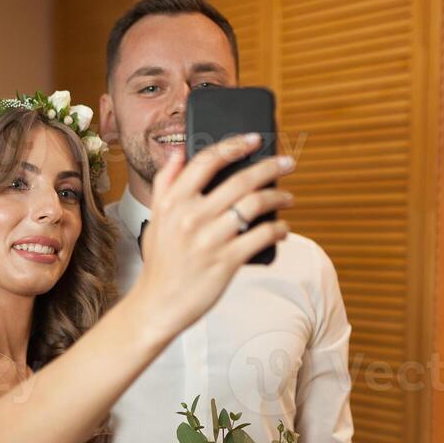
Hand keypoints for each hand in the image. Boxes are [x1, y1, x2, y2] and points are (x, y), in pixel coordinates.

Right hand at [129, 133, 294, 337]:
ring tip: (287, 197)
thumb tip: (178, 152)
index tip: (254, 139)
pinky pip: (262, 236)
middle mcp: (191, 217)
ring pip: (255, 205)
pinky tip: (283, 228)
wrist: (158, 304)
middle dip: (270, 167)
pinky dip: (278, 229)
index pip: (206, 161)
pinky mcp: (226, 261)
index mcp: (173, 202)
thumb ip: (165, 184)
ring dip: (278, 197)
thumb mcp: (156, 219)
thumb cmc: (161, 261)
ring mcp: (210, 239)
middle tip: (287, 163)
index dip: (233, 146)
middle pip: (240, 180)